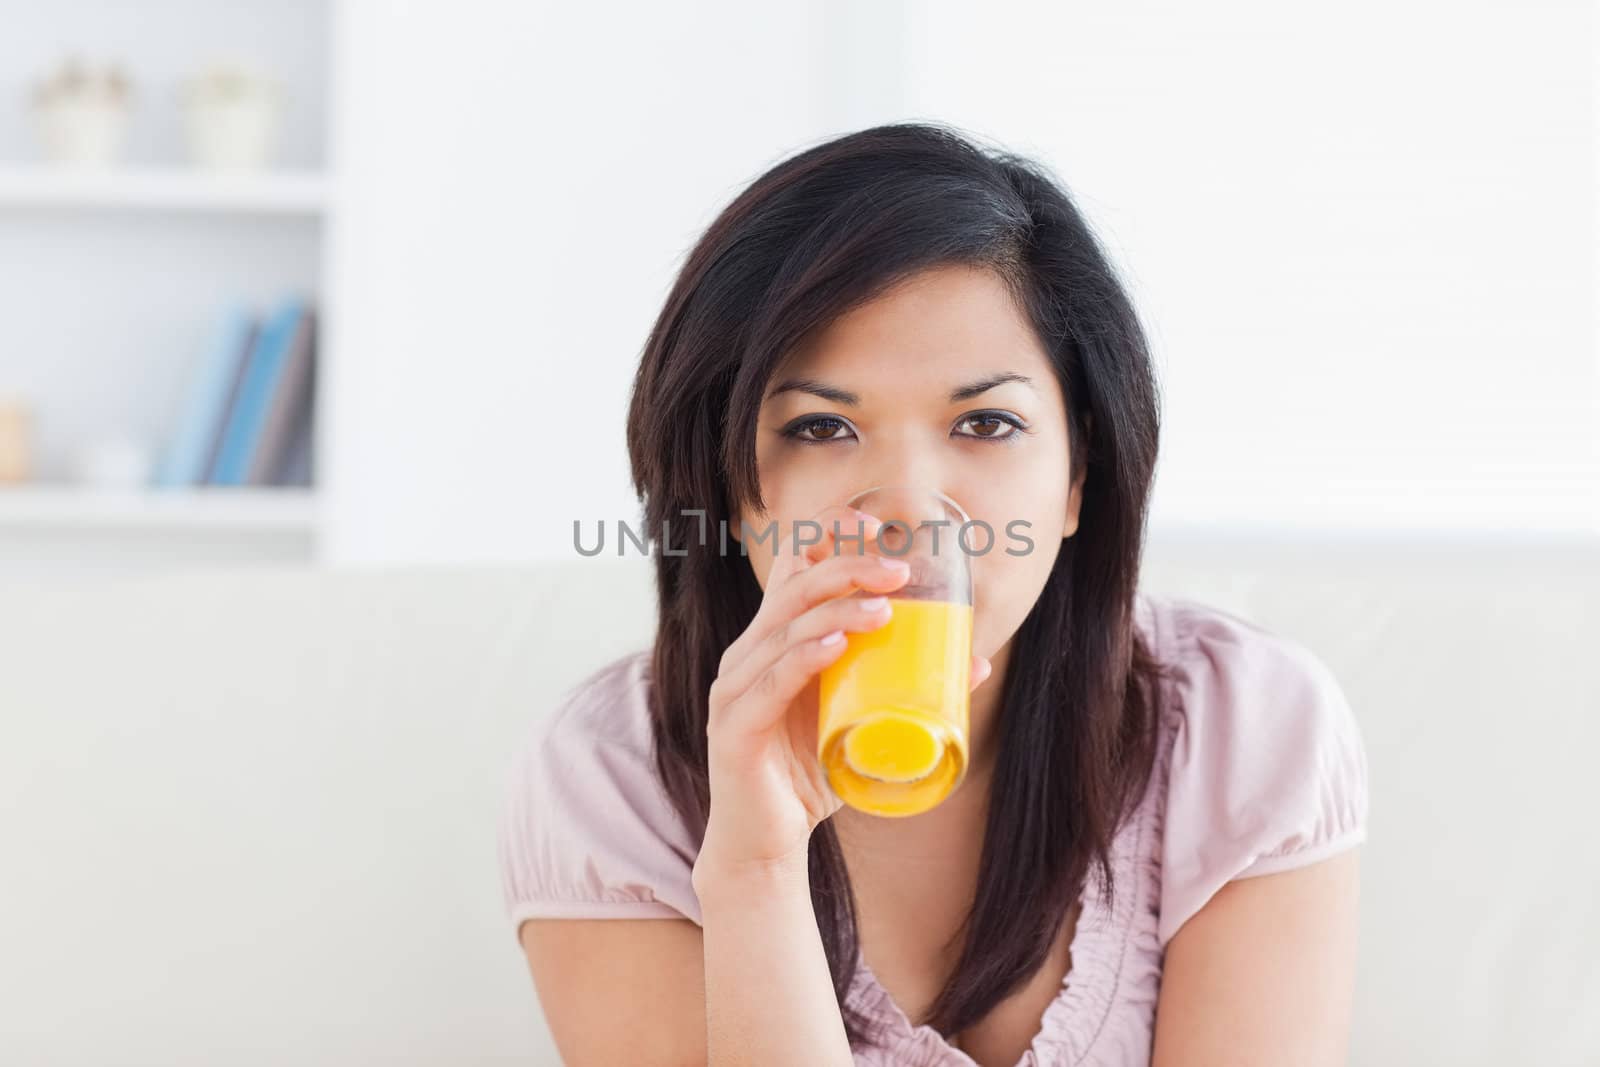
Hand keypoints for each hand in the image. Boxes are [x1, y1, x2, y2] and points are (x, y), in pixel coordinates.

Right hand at [693, 503, 992, 884]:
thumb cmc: (808, 777)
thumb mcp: (861, 723)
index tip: (872, 524)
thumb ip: (905, 687)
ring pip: (784, 630)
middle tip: (898, 570)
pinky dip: (803, 659)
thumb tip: (977, 661)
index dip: (825, 537)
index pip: (791, 568)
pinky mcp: (733, 726)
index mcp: (773, 641)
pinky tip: (834, 646)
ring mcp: (735, 687)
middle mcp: (747, 653)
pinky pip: (769, 682)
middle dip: (846, 569)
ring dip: (835, 611)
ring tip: (883, 609)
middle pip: (793, 589)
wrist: (763, 846)